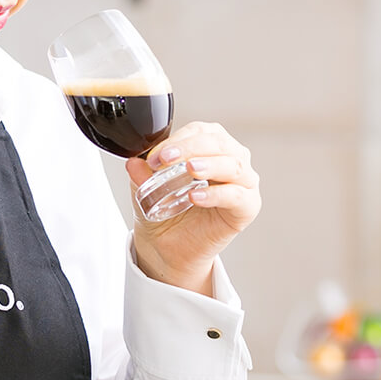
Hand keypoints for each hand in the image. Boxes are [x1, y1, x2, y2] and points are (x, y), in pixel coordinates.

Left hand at [124, 121, 260, 295]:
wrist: (168, 247)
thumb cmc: (166, 210)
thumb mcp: (147, 190)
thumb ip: (142, 175)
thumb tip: (133, 162)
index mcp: (210, 147)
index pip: (199, 132)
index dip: (178, 139)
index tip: (155, 155)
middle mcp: (231, 159)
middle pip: (219, 143)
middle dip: (191, 147)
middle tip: (167, 158)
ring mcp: (243, 183)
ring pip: (234, 165)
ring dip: (210, 164)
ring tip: (190, 170)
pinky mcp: (247, 207)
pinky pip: (238, 196)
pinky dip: (217, 194)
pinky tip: (197, 196)